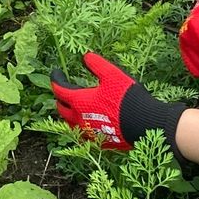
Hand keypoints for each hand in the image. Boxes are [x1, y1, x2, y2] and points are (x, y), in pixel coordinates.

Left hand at [51, 52, 181, 151]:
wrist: (143, 123)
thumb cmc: (126, 98)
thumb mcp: (112, 74)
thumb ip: (97, 64)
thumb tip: (85, 56)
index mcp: (79, 101)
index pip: (60, 90)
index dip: (56, 79)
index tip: (56, 73)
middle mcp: (79, 119)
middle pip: (61, 109)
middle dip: (60, 98)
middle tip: (63, 91)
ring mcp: (89, 133)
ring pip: (70, 124)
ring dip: (69, 115)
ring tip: (73, 108)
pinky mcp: (100, 142)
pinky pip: (84, 135)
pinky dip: (81, 127)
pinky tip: (87, 124)